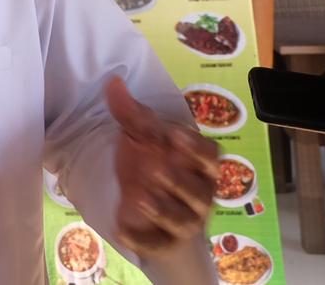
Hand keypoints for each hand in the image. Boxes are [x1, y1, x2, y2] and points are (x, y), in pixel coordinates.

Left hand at [106, 77, 218, 254]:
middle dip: (177, 180)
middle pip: (197, 190)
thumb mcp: (142, 139)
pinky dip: (141, 238)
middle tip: (153, 167)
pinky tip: (120, 229)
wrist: (150, 212)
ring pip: (182, 219)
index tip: (174, 135)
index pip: (211, 155)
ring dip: (162, 208)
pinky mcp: (165, 242)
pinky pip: (157, 244)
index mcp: (200, 164)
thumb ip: (132, 115)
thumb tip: (114, 82)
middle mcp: (199, 193)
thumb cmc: (154, 166)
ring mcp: (185, 221)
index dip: (195, 147)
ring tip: (139, 195)